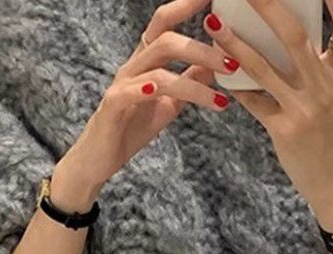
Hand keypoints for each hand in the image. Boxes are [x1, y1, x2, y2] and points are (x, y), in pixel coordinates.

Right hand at [59, 0, 239, 196]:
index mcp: (146, 61)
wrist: (99, 158)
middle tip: (233, 64)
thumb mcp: (169, 103)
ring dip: (193, 84)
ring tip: (219, 101)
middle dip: (203, 49)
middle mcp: (134, 66)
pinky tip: (161, 92)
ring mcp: (122, 85)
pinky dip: (148, 89)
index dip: (186, 6)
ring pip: (159, 70)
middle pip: (167, 40)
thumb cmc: (131, 127)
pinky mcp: (113, 107)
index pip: (165, 22)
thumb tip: (217, 66)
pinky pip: (130, 92)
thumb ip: (190, 82)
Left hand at [203, 0, 332, 213]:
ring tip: (213, 24)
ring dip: (234, 44)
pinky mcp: (285, 130)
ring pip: (263, 68)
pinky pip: (253, 101)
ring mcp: (305, 108)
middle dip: (266, 5)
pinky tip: (217, 70)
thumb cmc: (331, 133)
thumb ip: (316, 66)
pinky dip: (234, 84)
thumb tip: (282, 31)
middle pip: (294, 36)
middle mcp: (325, 86)